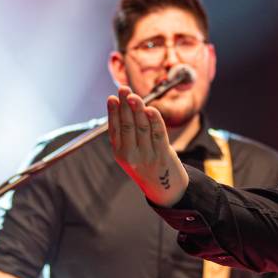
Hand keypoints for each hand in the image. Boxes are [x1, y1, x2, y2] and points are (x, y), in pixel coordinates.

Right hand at [107, 87, 188, 206]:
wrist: (164, 188)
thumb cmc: (145, 165)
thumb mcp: (129, 155)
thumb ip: (125, 136)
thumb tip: (122, 106)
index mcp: (120, 154)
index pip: (115, 129)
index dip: (113, 112)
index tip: (112, 97)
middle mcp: (132, 155)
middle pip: (127, 125)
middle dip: (125, 106)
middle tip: (123, 89)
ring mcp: (148, 155)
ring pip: (142, 127)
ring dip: (138, 109)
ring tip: (134, 96)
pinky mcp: (163, 154)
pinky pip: (158, 133)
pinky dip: (155, 120)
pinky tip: (150, 108)